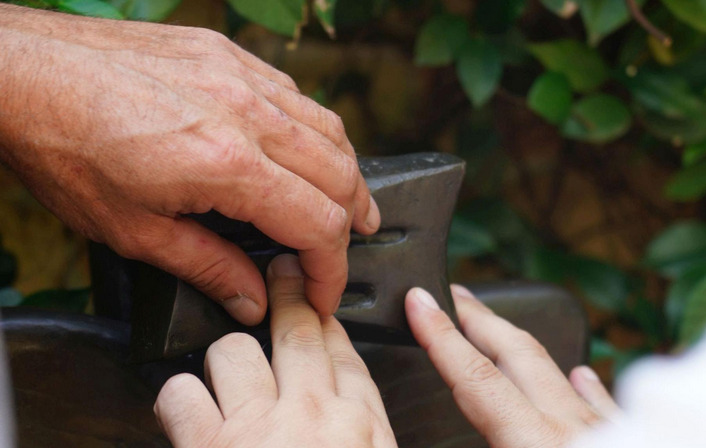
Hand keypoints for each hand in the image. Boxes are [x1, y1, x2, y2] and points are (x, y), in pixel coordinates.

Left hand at [0, 5, 378, 323]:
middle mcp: (247, 112)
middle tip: (347, 249)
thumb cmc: (63, 148)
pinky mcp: (227, 54)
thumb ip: (207, 267)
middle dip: (354, 220)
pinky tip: (301, 149)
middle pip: (340, 172)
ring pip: (329, 128)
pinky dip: (312, 131)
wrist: (21, 73)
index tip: (326, 292)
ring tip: (347, 200)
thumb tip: (252, 299)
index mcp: (226, 162)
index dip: (333, 269)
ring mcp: (241, 74)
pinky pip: (294, 94)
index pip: (318, 223)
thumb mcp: (132, 231)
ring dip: (345, 172)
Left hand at [154, 255, 396, 447]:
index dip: (329, 321)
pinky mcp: (207, 447)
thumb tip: (357, 405)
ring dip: (230, 358)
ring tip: (229, 367)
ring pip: (236, 351)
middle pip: (299, 333)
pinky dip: (180, 397)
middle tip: (284, 269)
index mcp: (358, 425)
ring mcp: (256, 428)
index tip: (321, 304)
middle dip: (290, 294)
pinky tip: (188, 405)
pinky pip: (182, 394)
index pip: (346, 353)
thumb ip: (367, 431)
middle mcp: (310, 416)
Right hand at [405, 284, 619, 447]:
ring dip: (518, 342)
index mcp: (534, 444)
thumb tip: (446, 438)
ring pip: (557, 367)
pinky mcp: (632, 438)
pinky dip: (582, 384)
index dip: (440, 335)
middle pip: (516, 352)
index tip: (419, 303)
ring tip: (495, 326)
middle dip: (478, 318)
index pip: (475, 375)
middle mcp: (571, 429)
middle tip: (452, 294)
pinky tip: (580, 373)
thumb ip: (469, 443)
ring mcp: (607, 431)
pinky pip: (603, 403)